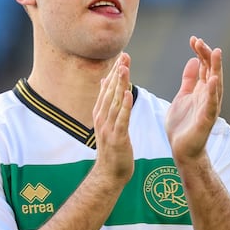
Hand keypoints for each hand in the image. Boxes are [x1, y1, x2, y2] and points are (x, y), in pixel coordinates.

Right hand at [92, 52, 133, 183]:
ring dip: (120, 84)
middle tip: (125, 56)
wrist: (109, 173)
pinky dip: (124, 106)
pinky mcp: (117, 137)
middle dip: (118, 73)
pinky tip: (127, 94)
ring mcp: (108, 127)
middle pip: (110, 91)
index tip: (122, 56)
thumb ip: (106, 102)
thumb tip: (104, 82)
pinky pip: (121, 119)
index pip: (108, 88)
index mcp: (101, 113)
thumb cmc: (111, 148)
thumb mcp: (107, 122)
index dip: (115, 71)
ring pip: (114, 102)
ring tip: (125, 68)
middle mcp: (102, 117)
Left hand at [166, 37, 222, 162]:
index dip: (200, 53)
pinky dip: (213, 92)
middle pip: (211, 71)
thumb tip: (193, 61)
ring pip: (216, 85)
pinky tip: (214, 80)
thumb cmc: (183, 125)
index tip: (193, 39)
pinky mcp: (206, 120)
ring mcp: (209, 107)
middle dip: (207, 56)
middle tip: (200, 41)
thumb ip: (189, 80)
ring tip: (216, 53)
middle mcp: (208, 96)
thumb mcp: (182, 96)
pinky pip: (211, 104)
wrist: (182, 149)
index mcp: (202, 90)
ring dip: (216, 69)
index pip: (204, 67)